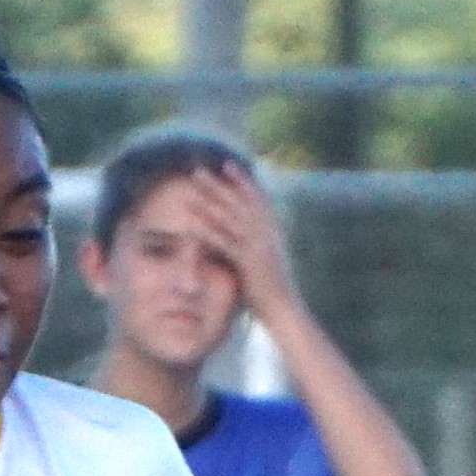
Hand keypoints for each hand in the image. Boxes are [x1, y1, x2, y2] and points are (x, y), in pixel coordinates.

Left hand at [154, 163, 293, 322]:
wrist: (285, 310)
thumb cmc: (275, 291)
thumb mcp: (269, 261)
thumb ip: (259, 245)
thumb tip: (249, 237)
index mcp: (273, 230)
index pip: (256, 198)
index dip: (241, 180)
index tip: (227, 165)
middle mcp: (267, 233)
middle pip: (238, 201)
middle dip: (217, 184)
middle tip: (197, 171)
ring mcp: (258, 245)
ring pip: (229, 216)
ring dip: (208, 199)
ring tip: (190, 187)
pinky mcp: (248, 261)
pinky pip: (224, 241)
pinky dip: (207, 228)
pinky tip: (191, 221)